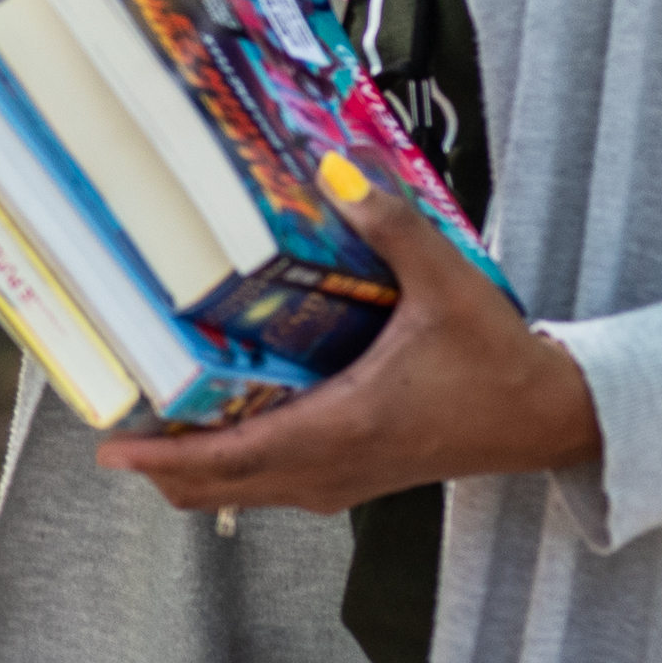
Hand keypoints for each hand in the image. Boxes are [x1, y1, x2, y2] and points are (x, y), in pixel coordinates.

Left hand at [91, 174, 597, 515]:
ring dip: (198, 473)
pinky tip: (221, 434)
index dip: (170, 458)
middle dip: (164, 469)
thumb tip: (336, 169)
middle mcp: (334, 465)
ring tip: (151, 436)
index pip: (237, 457)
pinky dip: (235, 472)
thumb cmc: (497, 360)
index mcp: (345, 427)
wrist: (547, 417)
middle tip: (114, 435)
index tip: (115, 450)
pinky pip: (276, 486)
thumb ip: (392, 224)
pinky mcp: (357, 478)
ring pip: (247, 493)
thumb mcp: (448, 283)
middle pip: (224, 486)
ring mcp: (345, 480)